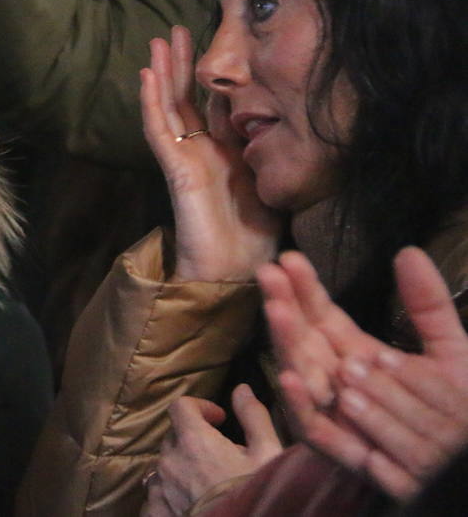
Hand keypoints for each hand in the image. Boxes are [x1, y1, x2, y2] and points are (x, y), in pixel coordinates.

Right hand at [140, 26, 279, 280]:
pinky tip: (148, 76)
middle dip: (181, 65)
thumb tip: (270, 119)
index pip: (211, 107)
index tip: (207, 45)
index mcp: (222, 154)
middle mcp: (200, 151)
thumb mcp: (267, 179)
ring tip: (157, 41)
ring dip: (162, 73)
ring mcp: (184, 158)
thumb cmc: (256, 235)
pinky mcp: (175, 167)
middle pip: (185, 99)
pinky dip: (152, 102)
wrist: (237, 268)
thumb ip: (262, 150)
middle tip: (176, 30)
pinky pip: (159, 129)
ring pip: (168, 107)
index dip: (207, 78)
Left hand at [143, 387, 282, 516]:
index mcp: (193, 440)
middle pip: (173, 437)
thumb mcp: (268, 453)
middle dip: (195, 439)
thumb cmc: (257, 494)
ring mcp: (161, 488)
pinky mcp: (158, 511)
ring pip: (164, 466)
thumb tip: (242, 389)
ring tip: (208, 481)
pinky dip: (168, 494)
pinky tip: (187, 501)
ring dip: (182, 467)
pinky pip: (155, 496)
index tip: (219, 419)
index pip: (180, 406)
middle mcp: (170, 460)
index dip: (200, 407)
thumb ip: (253, 416)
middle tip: (222, 455)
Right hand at [261, 247, 467, 500]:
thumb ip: (427, 305)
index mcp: (355, 352)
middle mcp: (335, 378)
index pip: (321, 314)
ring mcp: (334, 412)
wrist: (465, 464)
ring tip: (276, 310)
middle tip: (268, 273)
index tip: (288, 258)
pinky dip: (298, 404)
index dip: (304, 288)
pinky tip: (289, 377)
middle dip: (284, 304)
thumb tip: (409, 251)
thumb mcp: (448, 352)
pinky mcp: (341, 448)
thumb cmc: (454, 411)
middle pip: (302, 337)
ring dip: (286, 343)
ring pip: (300, 373)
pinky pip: (313, 426)